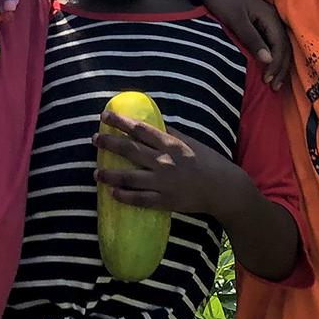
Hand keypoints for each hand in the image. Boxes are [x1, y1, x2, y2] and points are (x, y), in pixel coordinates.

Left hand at [95, 107, 247, 216]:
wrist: (223, 189)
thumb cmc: (209, 162)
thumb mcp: (192, 142)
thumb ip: (172, 134)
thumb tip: (156, 124)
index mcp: (170, 144)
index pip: (140, 130)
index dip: (120, 122)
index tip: (105, 116)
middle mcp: (163, 161)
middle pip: (130, 150)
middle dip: (109, 144)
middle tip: (95, 140)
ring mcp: (163, 182)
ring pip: (129, 177)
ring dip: (110, 174)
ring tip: (96, 172)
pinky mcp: (164, 201)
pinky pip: (140, 199)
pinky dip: (124, 196)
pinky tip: (112, 193)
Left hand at [194, 0, 289, 88]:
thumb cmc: (222, 1)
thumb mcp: (236, 21)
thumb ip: (252, 39)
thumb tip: (268, 60)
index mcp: (269, 17)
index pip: (280, 46)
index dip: (277, 65)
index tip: (267, 81)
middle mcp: (272, 19)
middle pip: (284, 47)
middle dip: (280, 68)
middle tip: (273, 88)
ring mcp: (267, 21)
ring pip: (280, 46)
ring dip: (278, 65)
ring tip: (273, 83)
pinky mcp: (260, 23)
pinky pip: (272, 43)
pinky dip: (272, 57)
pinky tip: (267, 68)